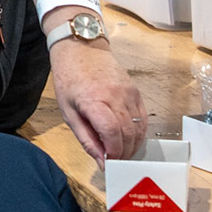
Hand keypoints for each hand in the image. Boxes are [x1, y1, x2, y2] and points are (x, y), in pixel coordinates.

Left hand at [49, 34, 145, 168]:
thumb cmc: (69, 80)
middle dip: (123, 153)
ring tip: (121, 153)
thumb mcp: (68, 111)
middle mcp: (115, 96)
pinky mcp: (136, 92)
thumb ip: (86, 138)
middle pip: (128, 133)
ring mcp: (129, 93)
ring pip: (139, 129)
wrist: (81, 50)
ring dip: (133, 146)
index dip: (113, 151)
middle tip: (115, 162)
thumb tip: (102, 161)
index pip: (111, 132)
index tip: (108, 162)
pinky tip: (129, 139)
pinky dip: (139, 133)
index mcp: (93, 100)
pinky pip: (143, 119)